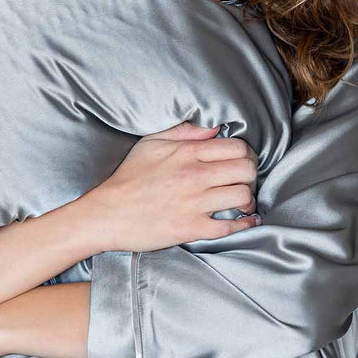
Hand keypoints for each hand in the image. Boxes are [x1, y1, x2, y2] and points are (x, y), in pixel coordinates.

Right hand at [78, 122, 262, 252]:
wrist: (106, 214)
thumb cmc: (128, 178)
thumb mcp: (151, 144)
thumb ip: (184, 132)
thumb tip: (213, 129)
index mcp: (187, 153)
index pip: (237, 148)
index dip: (246, 155)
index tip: (243, 162)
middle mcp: (194, 175)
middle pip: (246, 170)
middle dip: (251, 175)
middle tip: (245, 181)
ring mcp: (194, 203)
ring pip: (242, 196)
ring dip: (248, 200)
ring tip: (243, 202)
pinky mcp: (191, 228)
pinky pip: (230, 227)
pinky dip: (244, 225)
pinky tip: (246, 221)